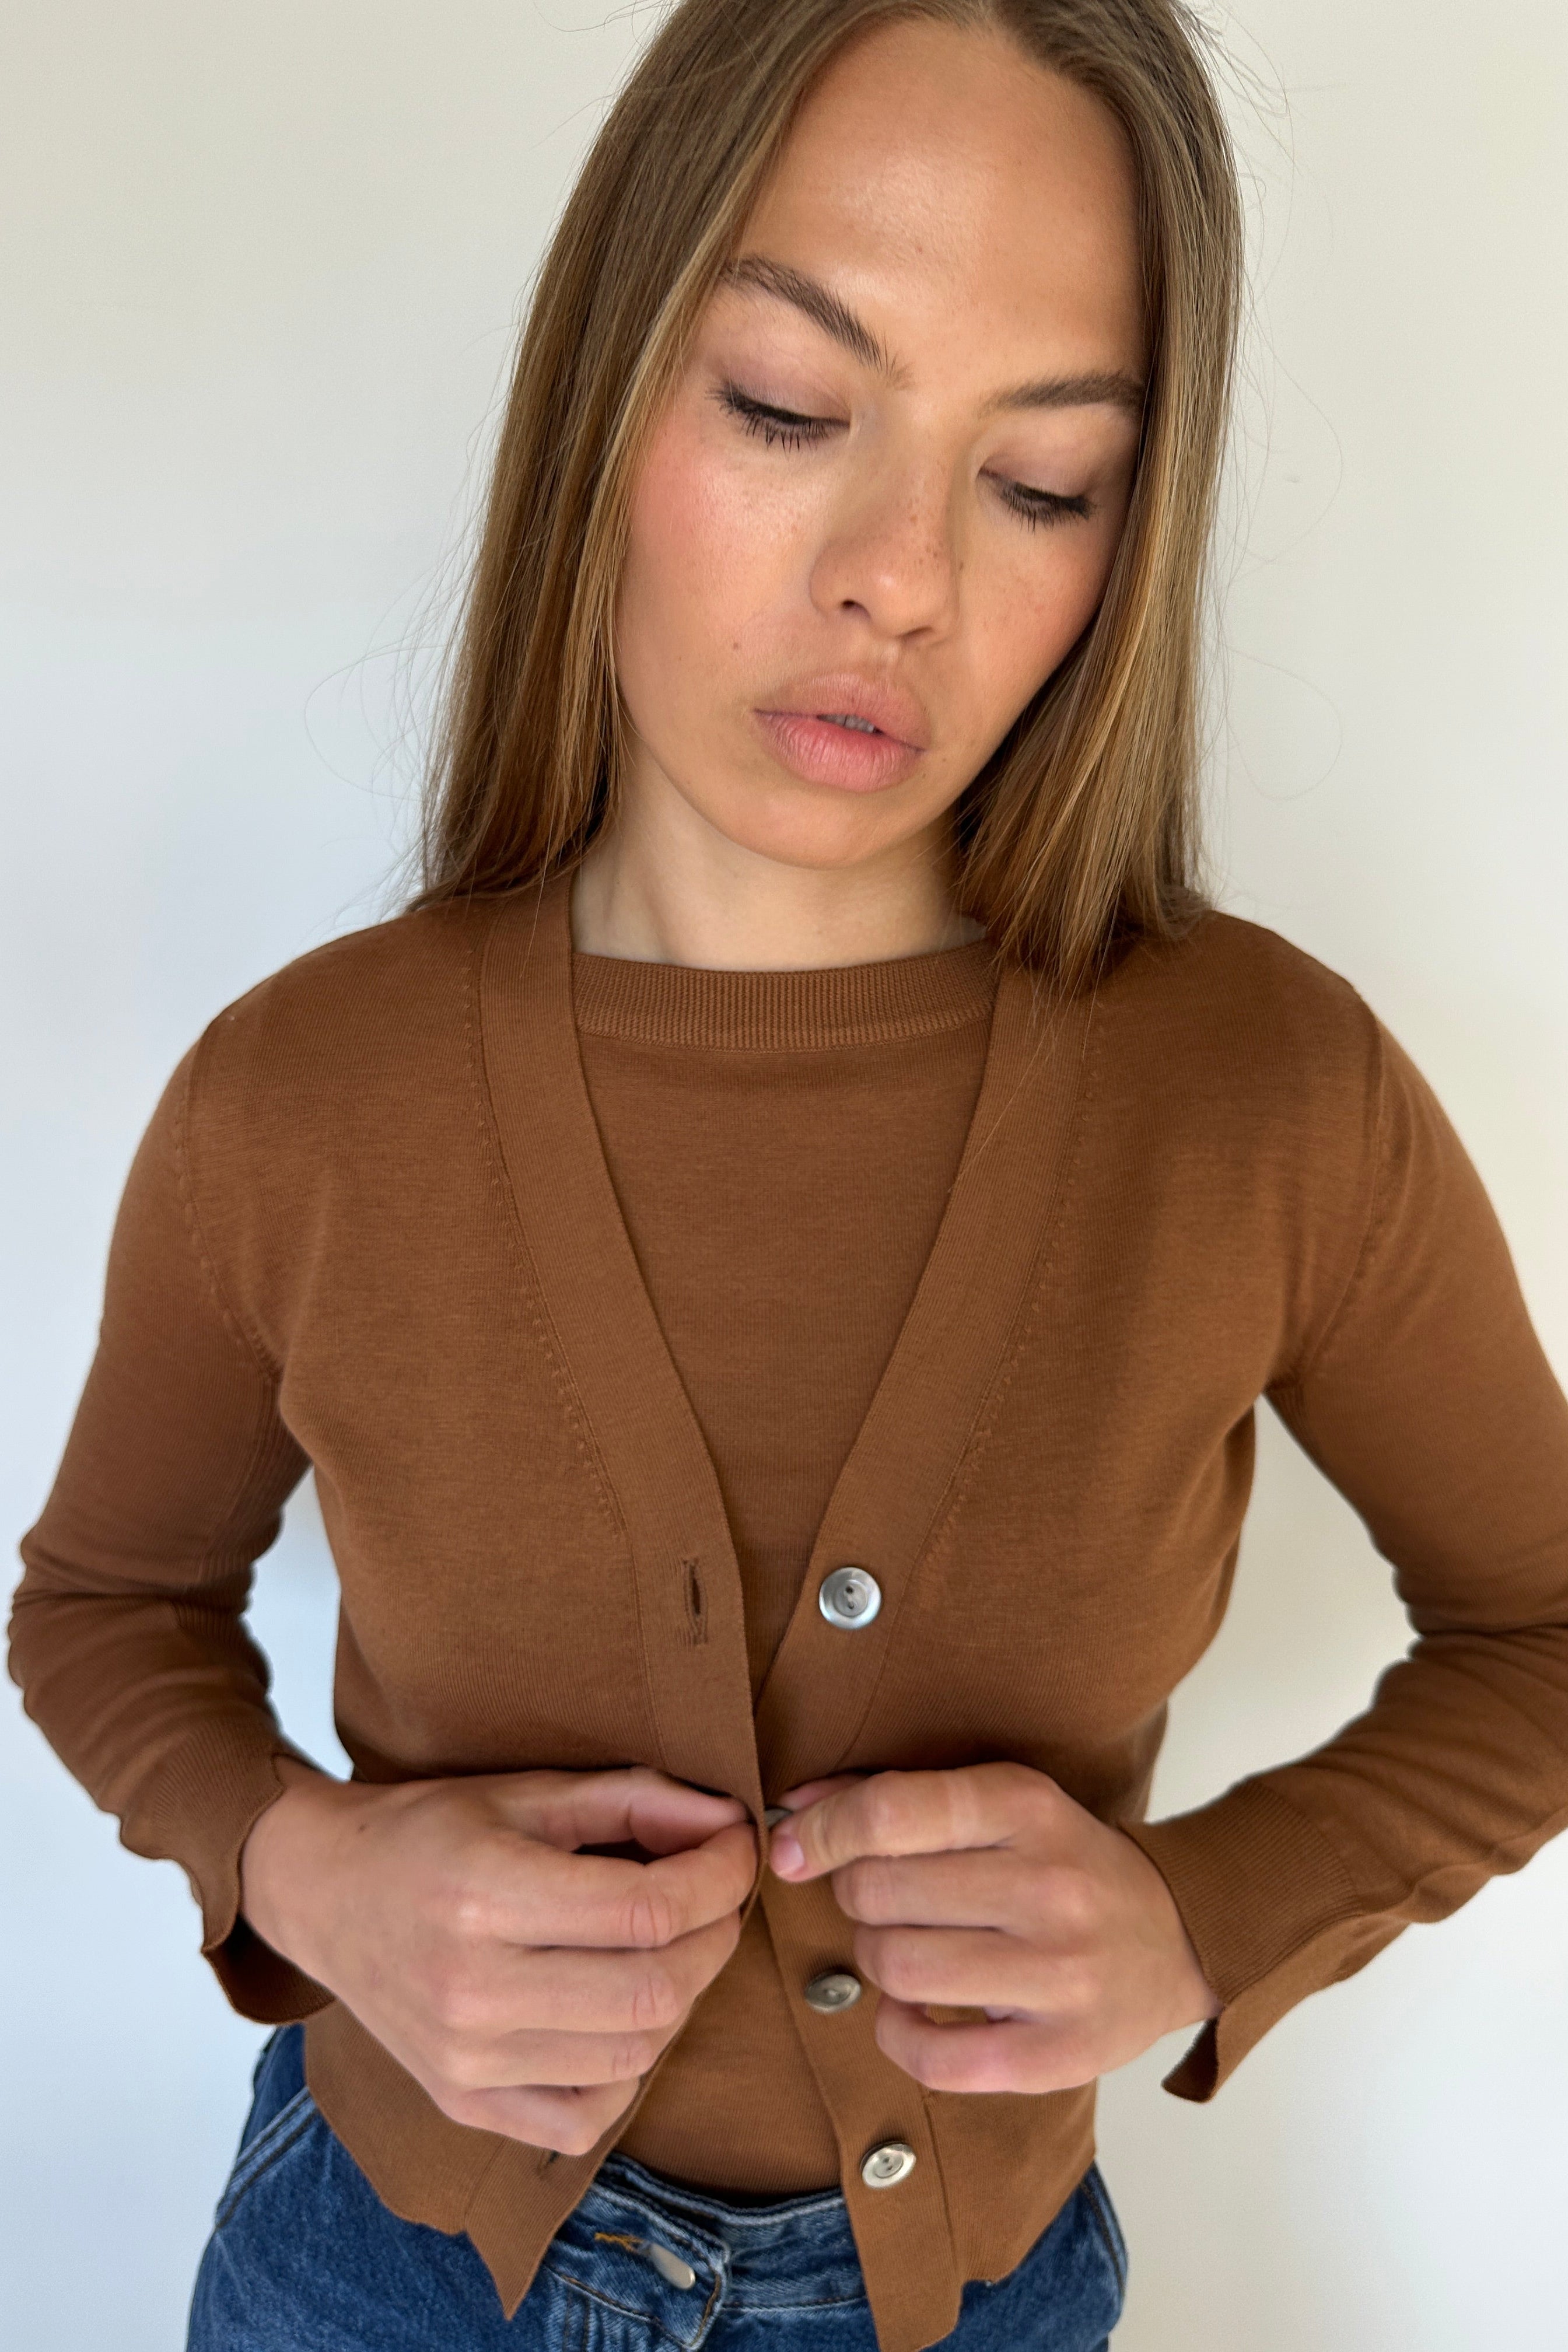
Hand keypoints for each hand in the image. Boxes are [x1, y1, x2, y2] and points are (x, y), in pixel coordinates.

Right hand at [240, 1759, 754, 2152]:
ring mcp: (466, 2061)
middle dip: (715, 1937)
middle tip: (717, 1898)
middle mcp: (472, 1990)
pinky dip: (626, 2073)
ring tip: (668, 1948)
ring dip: (679, 1999)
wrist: (324, 1894)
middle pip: (653, 1991)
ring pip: (633, 2057)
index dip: (718, 1877)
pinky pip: (585, 2120)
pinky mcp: (463, 2103)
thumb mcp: (527, 1793)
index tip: (738, 1847)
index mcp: (484, 1896)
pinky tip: (617, 2014)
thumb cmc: (428, 1834)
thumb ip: (634, 1802)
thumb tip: (731, 1822)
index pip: (647, 1910)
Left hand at [769, 1762, 1216, 2092]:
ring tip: (909, 1949)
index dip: (822, 1831)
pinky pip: (930, 2056)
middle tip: (887, 1899)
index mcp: (1028, 1807)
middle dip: (858, 1895)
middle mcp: (1049, 1887)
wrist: (1178, 1938)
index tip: (792, 1848)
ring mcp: (1060, 1976)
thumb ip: (898, 1798)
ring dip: (876, 1960)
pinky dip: (898, 2034)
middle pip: (879, 1892)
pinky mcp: (1059, 2055)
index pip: (891, 1813)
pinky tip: (915, 2011)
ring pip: (896, 1968)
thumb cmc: (1064, 1864)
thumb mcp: (1000, 1805)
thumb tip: (797, 1810)